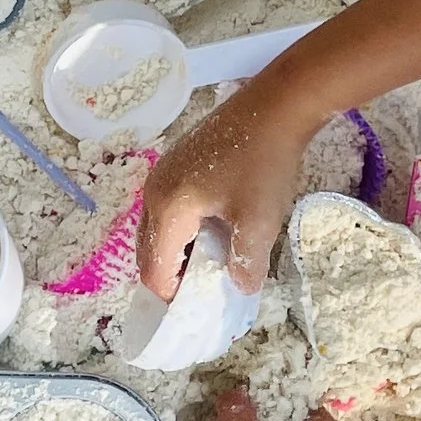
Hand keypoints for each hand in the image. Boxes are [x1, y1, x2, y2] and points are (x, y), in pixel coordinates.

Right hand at [136, 76, 315, 300]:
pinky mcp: (175, 164)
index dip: (171, 296)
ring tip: (206, 268)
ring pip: (155, 230)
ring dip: (174, 254)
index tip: (194, 313)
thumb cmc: (264, 164)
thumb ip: (247, 262)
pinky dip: (178, 231)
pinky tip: (208, 234)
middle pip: (147, 251)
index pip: (155, 268)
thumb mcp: (259, 220)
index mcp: (167, 209)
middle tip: (199, 296)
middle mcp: (153, 192)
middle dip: (169, 277)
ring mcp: (161, 174)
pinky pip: (165, 210)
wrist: (273, 107)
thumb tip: (240, 288)